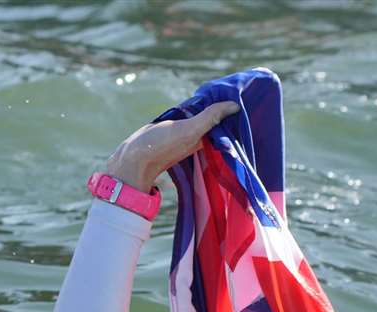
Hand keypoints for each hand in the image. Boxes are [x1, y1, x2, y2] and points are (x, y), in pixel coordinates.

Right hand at [101, 101, 239, 191]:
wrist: (133, 158)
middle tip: (235, 88)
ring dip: (209, 106)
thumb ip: (210, 118)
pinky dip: (194, 108)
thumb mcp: (189, 130)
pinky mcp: (172, 130)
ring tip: (221, 90)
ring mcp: (183, 134)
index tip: (243, 96)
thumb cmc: (161, 146)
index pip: (224, 124)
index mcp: (204, 140)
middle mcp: (196, 138)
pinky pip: (189, 116)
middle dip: (224, 108)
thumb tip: (235, 106)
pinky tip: (198, 100)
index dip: (233, 112)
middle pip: (215, 121)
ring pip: (202, 117)